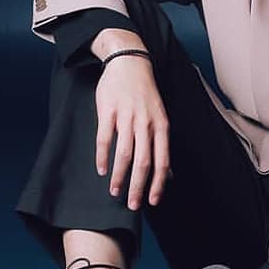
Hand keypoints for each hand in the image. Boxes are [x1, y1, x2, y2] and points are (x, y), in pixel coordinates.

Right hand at [91, 36, 171, 211]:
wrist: (129, 63)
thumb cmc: (146, 94)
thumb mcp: (160, 117)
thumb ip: (161, 144)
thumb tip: (168, 173)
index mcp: (162, 126)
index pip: (162, 161)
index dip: (158, 184)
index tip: (152, 202)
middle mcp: (146, 124)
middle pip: (143, 162)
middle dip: (138, 187)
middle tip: (132, 205)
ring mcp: (127, 117)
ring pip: (124, 154)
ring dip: (119, 176)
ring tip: (114, 191)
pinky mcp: (108, 111)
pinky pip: (104, 139)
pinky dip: (102, 157)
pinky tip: (101, 170)